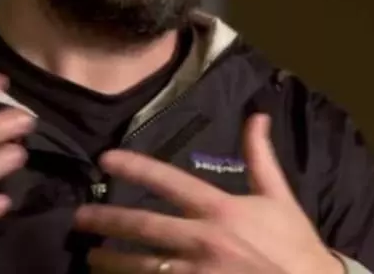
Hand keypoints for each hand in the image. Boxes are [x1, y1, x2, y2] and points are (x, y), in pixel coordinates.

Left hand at [74, 114, 342, 273]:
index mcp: (221, 209)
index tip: (106, 159)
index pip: (170, 182)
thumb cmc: (294, 244)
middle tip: (78, 218)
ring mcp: (197, 273)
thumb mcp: (279, 197)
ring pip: (142, 265)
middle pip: (143, 226)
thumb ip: (260, 157)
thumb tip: (256, 116)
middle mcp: (204, 239)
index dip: (135, 167)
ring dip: (111, 260)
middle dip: (106, 220)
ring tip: (90, 257)